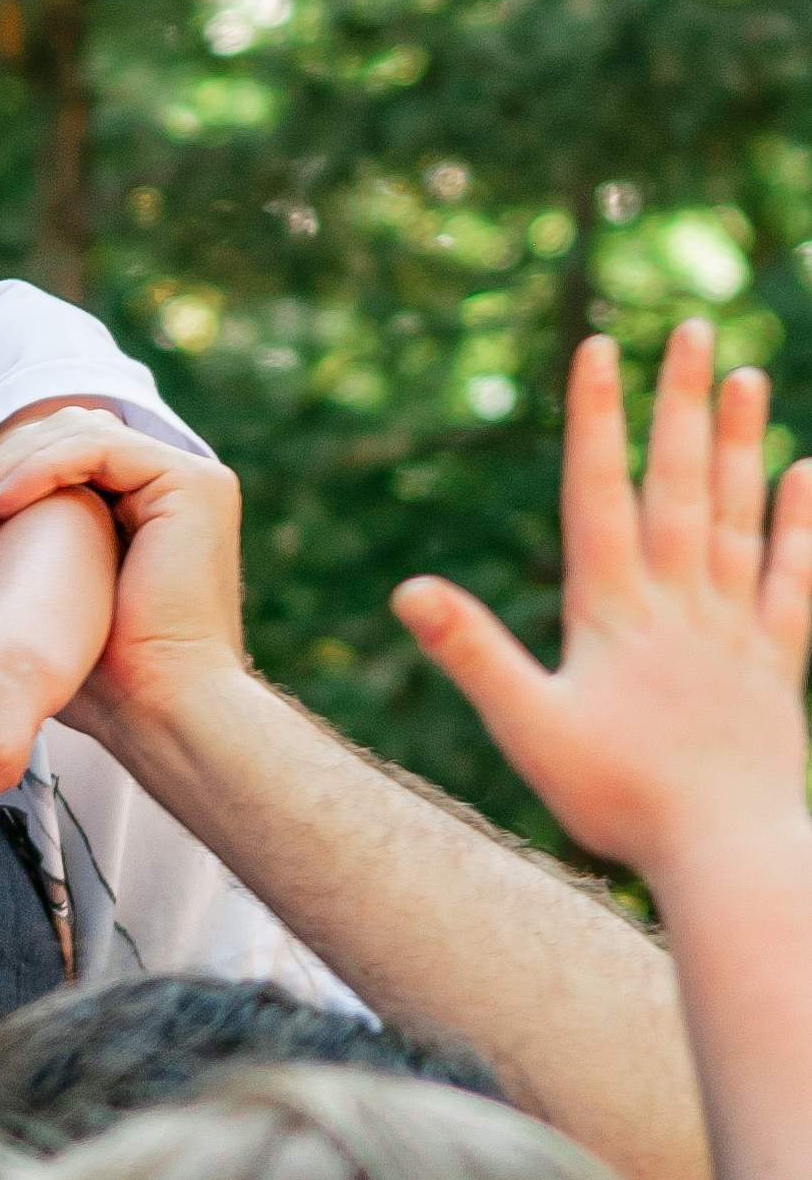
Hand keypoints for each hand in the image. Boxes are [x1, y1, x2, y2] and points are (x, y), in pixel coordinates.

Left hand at [0, 411, 247, 754]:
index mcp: (142, 506)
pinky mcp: (191, 483)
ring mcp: (187, 480)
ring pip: (78, 432)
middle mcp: (167, 487)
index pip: (62, 454)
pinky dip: (39, 470)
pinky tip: (2, 507)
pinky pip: (97, 447)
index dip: (6, 475)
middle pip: (68, 432)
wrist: (155, 710)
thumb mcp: (26, 600)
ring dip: (14, 468)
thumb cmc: (102, 678)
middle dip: (5, 466)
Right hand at [394, 325, 811, 883]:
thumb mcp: (528, 729)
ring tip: (744, 374)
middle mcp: (682, 604)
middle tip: (690, 327)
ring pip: (741, 516)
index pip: (602, 493)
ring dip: (741, 442)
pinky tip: (805, 474)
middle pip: (681, 484)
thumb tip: (408, 590)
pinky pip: (795, 578)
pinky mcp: (778, 664)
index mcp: (616, 611)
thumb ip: (472, 653)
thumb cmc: (620, 801)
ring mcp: (736, 629)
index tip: (599, 347)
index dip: (598, 418)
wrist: (729, 853)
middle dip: (680, 403)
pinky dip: (800, 523)